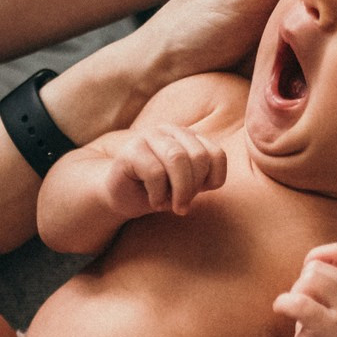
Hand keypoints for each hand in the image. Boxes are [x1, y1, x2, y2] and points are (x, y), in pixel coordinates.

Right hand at [107, 125, 228, 219]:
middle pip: (198, 157)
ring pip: (177, 159)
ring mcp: (148, 137)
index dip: (213, 179)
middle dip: (193, 187)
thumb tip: (211, 181)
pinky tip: (153, 201)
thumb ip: (202, 178)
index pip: (216, 154)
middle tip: (182, 206)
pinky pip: (155, 172)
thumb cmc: (157, 191)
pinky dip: (158, 194)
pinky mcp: (130, 150)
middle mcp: (169, 131)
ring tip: (170, 206)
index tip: (200, 194)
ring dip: (179, 191)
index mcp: (187, 137)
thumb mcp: (186, 186)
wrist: (121, 197)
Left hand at [274, 243, 336, 336]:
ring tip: (300, 312)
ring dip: (294, 294)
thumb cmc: (325, 324)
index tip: (311, 279)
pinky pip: (299, 302)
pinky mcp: (329, 329)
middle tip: (306, 305)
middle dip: (302, 283)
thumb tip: (312, 258)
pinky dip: (283, 303)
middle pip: (316, 267)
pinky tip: (280, 309)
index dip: (318, 258)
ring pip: (307, 281)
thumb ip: (328, 269)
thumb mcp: (334, 293)